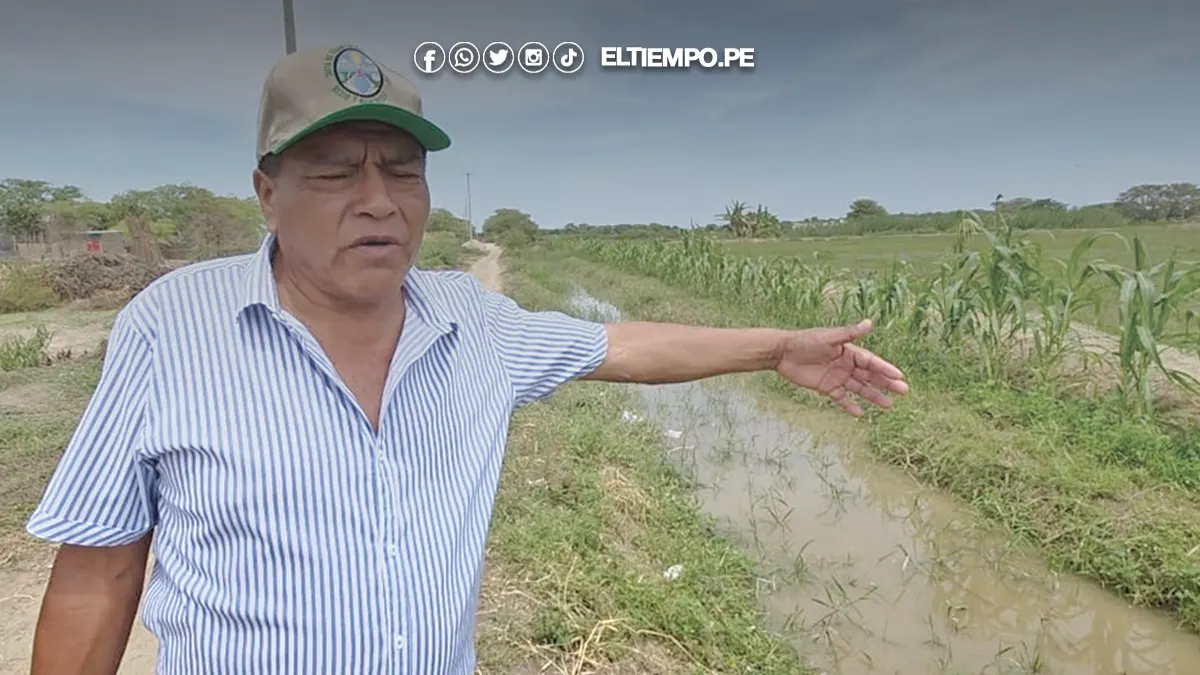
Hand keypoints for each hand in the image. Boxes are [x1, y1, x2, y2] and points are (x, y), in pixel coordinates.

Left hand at [775, 319, 907, 416]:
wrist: (782, 352)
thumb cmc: (804, 341)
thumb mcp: (828, 337)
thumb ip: (848, 333)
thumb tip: (869, 322)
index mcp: (849, 351)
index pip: (871, 362)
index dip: (885, 369)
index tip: (899, 376)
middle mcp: (846, 364)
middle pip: (870, 376)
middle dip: (886, 383)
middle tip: (903, 391)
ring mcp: (837, 376)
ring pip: (859, 388)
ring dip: (873, 396)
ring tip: (888, 405)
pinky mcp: (826, 387)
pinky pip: (841, 398)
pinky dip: (850, 405)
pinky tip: (861, 414)